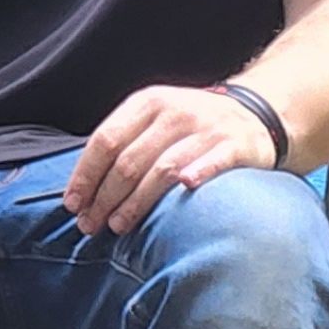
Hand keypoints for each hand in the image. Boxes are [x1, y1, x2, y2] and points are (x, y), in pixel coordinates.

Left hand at [64, 84, 279, 236]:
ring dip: (136, 202)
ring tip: (118, 225)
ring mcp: (206, 128)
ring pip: (162, 168)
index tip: (73, 204)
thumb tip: (82, 189)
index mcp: (148, 103)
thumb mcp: (155, 119)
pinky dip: (199, 172)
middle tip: (91, 225)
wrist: (254, 112)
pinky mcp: (234, 145)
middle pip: (129, 161)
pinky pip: (214, 161)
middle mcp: (174, 112)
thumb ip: (124, 144)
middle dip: (104, 197)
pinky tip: (185, 188)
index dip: (86, 175)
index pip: (106, 140)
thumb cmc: (192, 127)